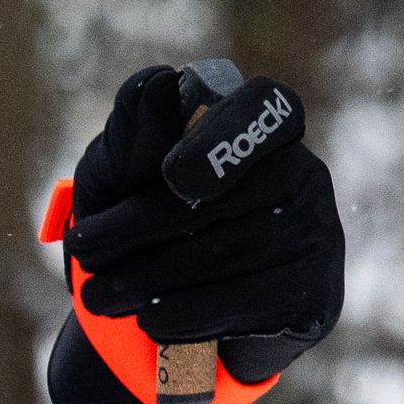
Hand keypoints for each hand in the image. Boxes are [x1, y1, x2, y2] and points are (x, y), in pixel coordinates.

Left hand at [42, 60, 341, 403]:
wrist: (166, 319)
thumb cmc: (140, 226)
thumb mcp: (119, 177)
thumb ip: (133, 133)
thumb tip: (156, 83)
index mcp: (261, 130)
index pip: (266, 109)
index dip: (224, 138)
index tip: (171, 174)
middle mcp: (302, 175)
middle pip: (228, 197)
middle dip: (143, 228)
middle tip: (85, 254)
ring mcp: (318, 237)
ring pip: (234, 253)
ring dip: (154, 278)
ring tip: (99, 297)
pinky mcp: (318, 297)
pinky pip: (253, 303)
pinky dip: (191, 313)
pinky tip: (150, 320)